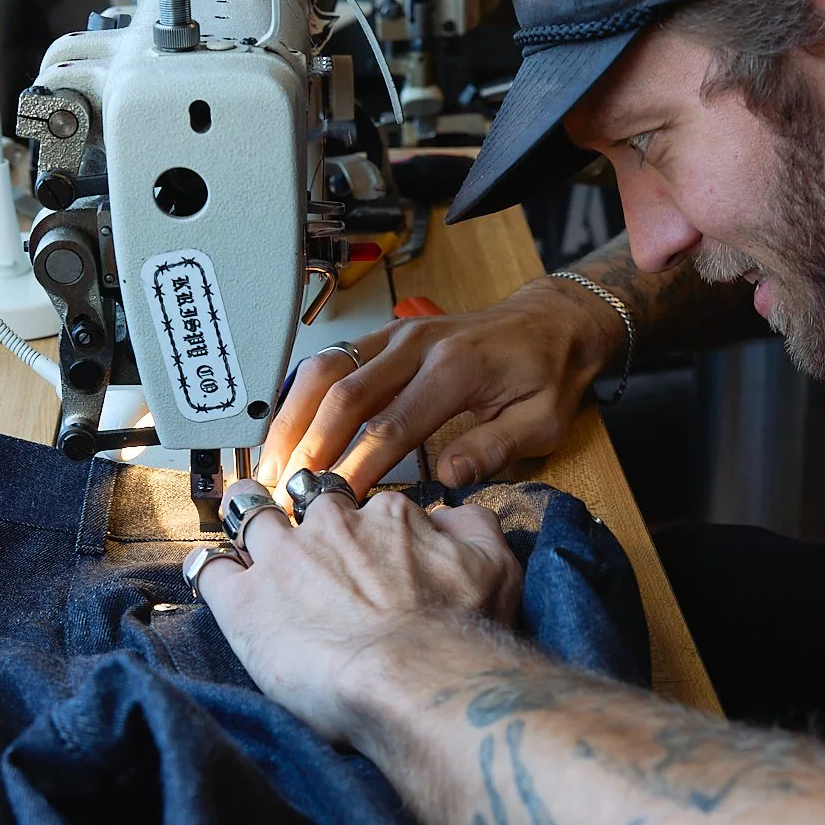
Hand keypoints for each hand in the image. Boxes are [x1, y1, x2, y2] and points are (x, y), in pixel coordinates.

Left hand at [199, 490, 522, 745]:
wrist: (419, 680)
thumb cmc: (461, 635)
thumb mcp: (496, 567)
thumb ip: (473, 527)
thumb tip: (453, 514)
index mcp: (389, 516)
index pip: (365, 505)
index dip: (362, 528)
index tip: (363, 552)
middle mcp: (333, 524)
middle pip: (306, 498)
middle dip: (300, 512)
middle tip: (305, 544)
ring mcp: (283, 557)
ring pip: (248, 513)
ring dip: (245, 521)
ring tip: (245, 540)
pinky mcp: (244, 600)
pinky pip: (211, 569)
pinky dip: (213, 573)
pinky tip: (220, 582)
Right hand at [256, 279, 624, 499]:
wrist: (554, 322)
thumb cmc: (547, 374)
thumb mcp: (543, 421)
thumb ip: (494, 448)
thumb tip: (447, 478)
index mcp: (455, 368)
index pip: (390, 425)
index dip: (356, 467)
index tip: (333, 502)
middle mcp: (416, 345)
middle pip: (343, 395)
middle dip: (308, 446)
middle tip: (284, 490)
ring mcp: (396, 336)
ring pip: (325, 370)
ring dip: (292, 418)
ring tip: (271, 463)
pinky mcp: (386, 336)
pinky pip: (331, 359)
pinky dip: (300, 393)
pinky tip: (284, 428)